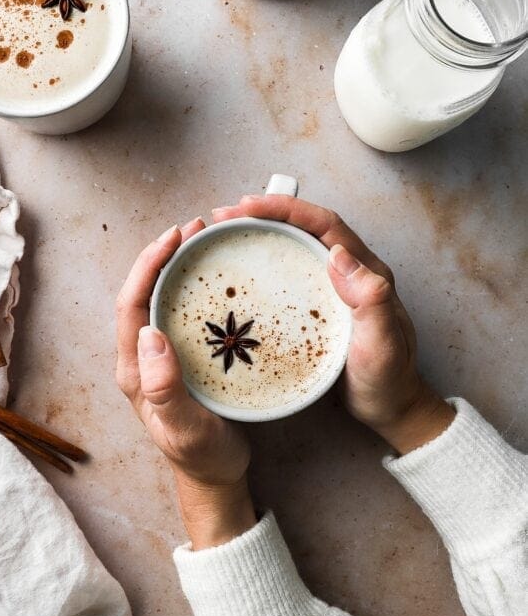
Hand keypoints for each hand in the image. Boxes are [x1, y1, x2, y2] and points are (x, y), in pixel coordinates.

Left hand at [116, 219, 255, 547]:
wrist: (216, 476)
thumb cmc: (200, 456)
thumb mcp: (183, 429)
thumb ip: (165, 388)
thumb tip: (150, 335)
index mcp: (134, 368)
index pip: (131, 304)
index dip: (148, 266)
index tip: (174, 237)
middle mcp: (143, 356)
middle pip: (144, 292)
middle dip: (164, 254)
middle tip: (196, 227)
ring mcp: (162, 356)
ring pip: (163, 298)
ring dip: (179, 265)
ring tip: (205, 239)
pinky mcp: (184, 357)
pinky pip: (184, 311)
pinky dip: (196, 285)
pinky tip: (218, 274)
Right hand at [212, 195, 454, 453]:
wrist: (391, 408)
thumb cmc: (388, 378)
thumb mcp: (383, 344)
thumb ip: (371, 300)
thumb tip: (338, 255)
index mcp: (367, 271)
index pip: (325, 225)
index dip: (288, 210)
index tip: (249, 207)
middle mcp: (350, 272)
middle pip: (305, 228)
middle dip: (266, 213)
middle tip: (224, 215)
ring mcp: (332, 288)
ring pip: (295, 246)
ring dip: (260, 233)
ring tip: (224, 232)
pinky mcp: (317, 305)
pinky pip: (288, 272)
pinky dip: (262, 261)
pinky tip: (238, 269)